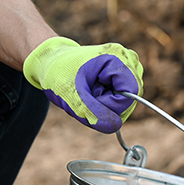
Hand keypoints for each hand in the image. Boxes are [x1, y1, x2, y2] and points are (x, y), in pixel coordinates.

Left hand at [23, 36, 143, 132]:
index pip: (129, 95)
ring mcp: (130, 67)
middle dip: (107, 106)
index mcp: (118, 57)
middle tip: (87, 95)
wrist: (53, 62)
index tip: (90, 99)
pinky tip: (95, 92)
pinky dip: (107, 102)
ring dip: (106, 105)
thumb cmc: (60, 73)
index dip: (110, 105)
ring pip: (126, 102)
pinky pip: (123, 100)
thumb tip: (115, 126)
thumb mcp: (72, 96)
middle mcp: (129, 60)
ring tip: (89, 92)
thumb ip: (93, 113)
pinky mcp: (127, 76)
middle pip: (129, 99)